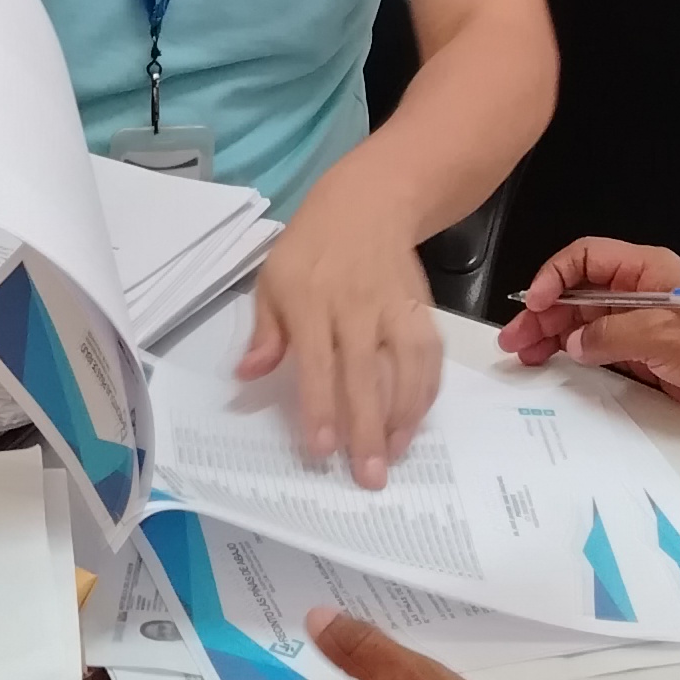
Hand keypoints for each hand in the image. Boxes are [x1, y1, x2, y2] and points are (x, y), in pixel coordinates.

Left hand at [243, 190, 443, 488]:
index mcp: (311, 300)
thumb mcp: (273, 279)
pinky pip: (431, 354)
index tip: (322, 450)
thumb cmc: (311, 250)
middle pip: (365, 374)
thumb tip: (248, 375)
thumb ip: (265, 332)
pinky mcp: (422, 307)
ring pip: (407, 367)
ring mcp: (395, 307)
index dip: (321, 408)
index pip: (317, 362)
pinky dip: (427, 390)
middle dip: (368, 429)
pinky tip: (417, 420)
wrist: (369, 203)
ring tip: (396, 454)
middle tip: (370, 476)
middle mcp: (356, 306)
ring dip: (404, 416)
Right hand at [502, 236, 679, 430]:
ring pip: (582, 324)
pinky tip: (555, 366)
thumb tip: (577, 341)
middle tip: (515, 337)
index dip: (554, 276)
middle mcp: (636, 293)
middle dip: (542, 312)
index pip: (585, 259)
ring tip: (524, 354)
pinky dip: (574, 358)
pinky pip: (599, 351)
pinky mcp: (643, 356)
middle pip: (576, 294)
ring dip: (552, 337)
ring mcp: (638, 325)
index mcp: (644, 270)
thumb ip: (612, 334)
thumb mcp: (662, 333)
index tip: (534, 302)